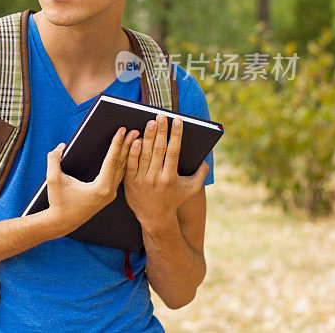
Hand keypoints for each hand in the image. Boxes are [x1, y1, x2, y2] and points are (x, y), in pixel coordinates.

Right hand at [45, 127, 141, 236]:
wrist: (62, 222)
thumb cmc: (58, 202)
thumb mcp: (53, 179)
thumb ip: (54, 160)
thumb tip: (61, 146)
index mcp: (100, 188)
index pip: (111, 161)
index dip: (117, 144)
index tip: (122, 131)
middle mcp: (109, 192)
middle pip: (122, 164)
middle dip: (128, 146)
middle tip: (135, 131)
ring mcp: (110, 194)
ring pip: (123, 170)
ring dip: (129, 154)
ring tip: (135, 140)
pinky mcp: (108, 195)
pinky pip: (119, 176)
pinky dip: (124, 164)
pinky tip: (128, 156)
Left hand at [124, 115, 208, 229]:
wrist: (154, 217)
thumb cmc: (174, 200)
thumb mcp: (191, 190)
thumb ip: (200, 174)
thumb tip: (205, 159)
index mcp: (171, 178)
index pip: (174, 152)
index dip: (176, 135)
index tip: (178, 120)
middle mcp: (156, 178)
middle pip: (158, 150)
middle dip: (161, 131)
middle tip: (161, 116)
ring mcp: (142, 180)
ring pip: (144, 154)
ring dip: (147, 137)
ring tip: (150, 122)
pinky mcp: (129, 182)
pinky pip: (131, 163)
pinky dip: (133, 151)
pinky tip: (135, 138)